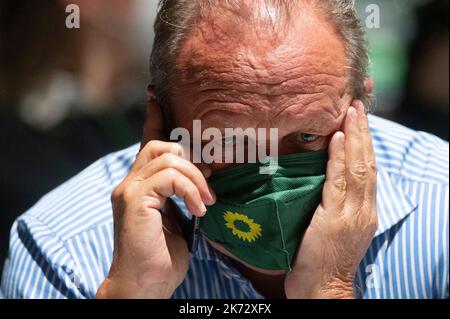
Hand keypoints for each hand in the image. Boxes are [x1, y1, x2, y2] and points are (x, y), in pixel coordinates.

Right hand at [96, 92, 214, 298]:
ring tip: (205, 203)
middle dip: (194, 160)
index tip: (156, 94)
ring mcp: (129, 189)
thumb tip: (204, 173)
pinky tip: (198, 210)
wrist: (144, 284)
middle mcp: (129, 181)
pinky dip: (190, 190)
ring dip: (196, 178)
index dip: (154, 116)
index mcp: (140, 184)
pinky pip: (169, 176)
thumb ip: (181, 192)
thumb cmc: (163, 255)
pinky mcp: (134, 199)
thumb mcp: (178, 216)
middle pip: (163, 144)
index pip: (147, 141)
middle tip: (209, 184)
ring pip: (169, 156)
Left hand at [285, 101, 377, 298]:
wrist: (324, 289)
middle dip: (363, 132)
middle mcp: (363, 208)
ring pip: (356, 167)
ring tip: (352, 111)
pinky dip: (339, 158)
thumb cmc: (323, 261)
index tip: (360, 120)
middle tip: (358, 104)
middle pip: (366, 162)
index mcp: (363, 210)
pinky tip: (338, 138)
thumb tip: (323, 183)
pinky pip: (338, 182)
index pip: (367, 169)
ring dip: (354, 137)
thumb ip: (333, 205)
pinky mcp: (334, 218)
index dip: (365, 143)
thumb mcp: (333, 228)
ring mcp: (351, 213)